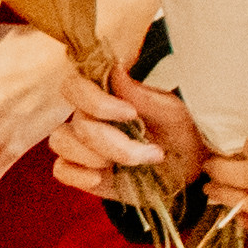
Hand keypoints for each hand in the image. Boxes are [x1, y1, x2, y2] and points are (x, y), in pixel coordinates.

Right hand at [50, 69, 206, 202]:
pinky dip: (79, 175)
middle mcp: (87, 116)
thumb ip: (144, 97)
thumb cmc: (179, 133)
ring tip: (129, 166)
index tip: (131, 114)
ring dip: (96, 158)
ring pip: (62, 142)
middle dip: (114, 144)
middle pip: (77, 123)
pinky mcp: (79, 171)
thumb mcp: (172, 114)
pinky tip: (102, 178)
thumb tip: (116, 69)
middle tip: (151, 154)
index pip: (75, 87)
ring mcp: (80, 143)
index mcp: (106, 95)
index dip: (96, 102)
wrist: (187, 170)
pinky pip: (61, 170)